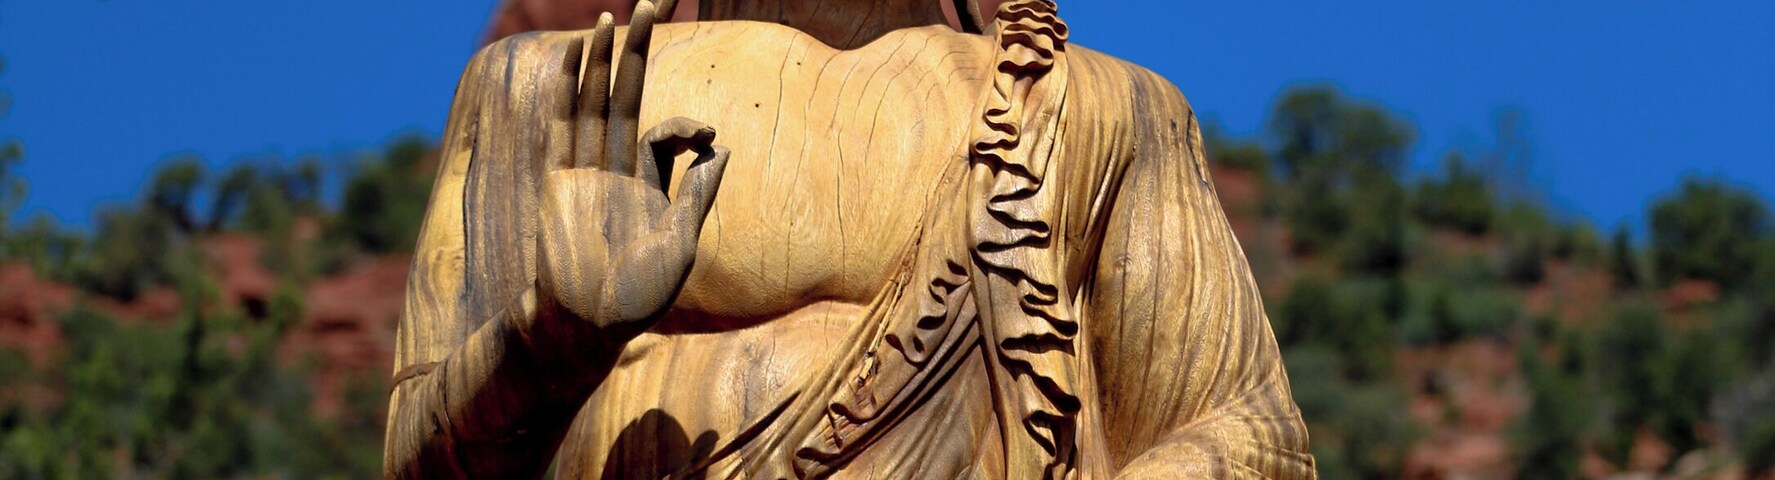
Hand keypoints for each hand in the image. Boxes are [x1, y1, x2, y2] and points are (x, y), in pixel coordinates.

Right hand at [536, 1, 729, 341]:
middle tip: (650, 1)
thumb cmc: (637, 297)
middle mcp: (615, 171)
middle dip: (637, 52)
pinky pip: (563, 126)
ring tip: (609, 17)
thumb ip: (698, 196)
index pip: (664, 136)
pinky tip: (575, 57)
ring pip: (594, 103)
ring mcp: (584, 172)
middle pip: (626, 98)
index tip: (707, 136)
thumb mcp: (682, 246)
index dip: (688, 126)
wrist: (585, 325)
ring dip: (601, 60)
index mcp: (649, 187)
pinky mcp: (557, 181)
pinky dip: (568, 91)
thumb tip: (723, 149)